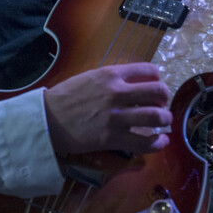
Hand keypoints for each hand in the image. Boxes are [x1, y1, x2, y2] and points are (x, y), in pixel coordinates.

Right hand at [44, 63, 172, 156]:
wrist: (47, 120)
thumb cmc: (66, 97)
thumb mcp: (90, 77)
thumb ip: (113, 78)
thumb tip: (135, 83)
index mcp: (111, 74)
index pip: (149, 70)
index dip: (158, 78)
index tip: (155, 85)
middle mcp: (117, 93)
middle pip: (158, 92)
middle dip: (165, 98)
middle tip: (161, 104)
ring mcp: (116, 117)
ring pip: (156, 117)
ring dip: (165, 119)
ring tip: (163, 122)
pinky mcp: (113, 138)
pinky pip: (145, 142)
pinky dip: (158, 142)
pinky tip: (160, 140)